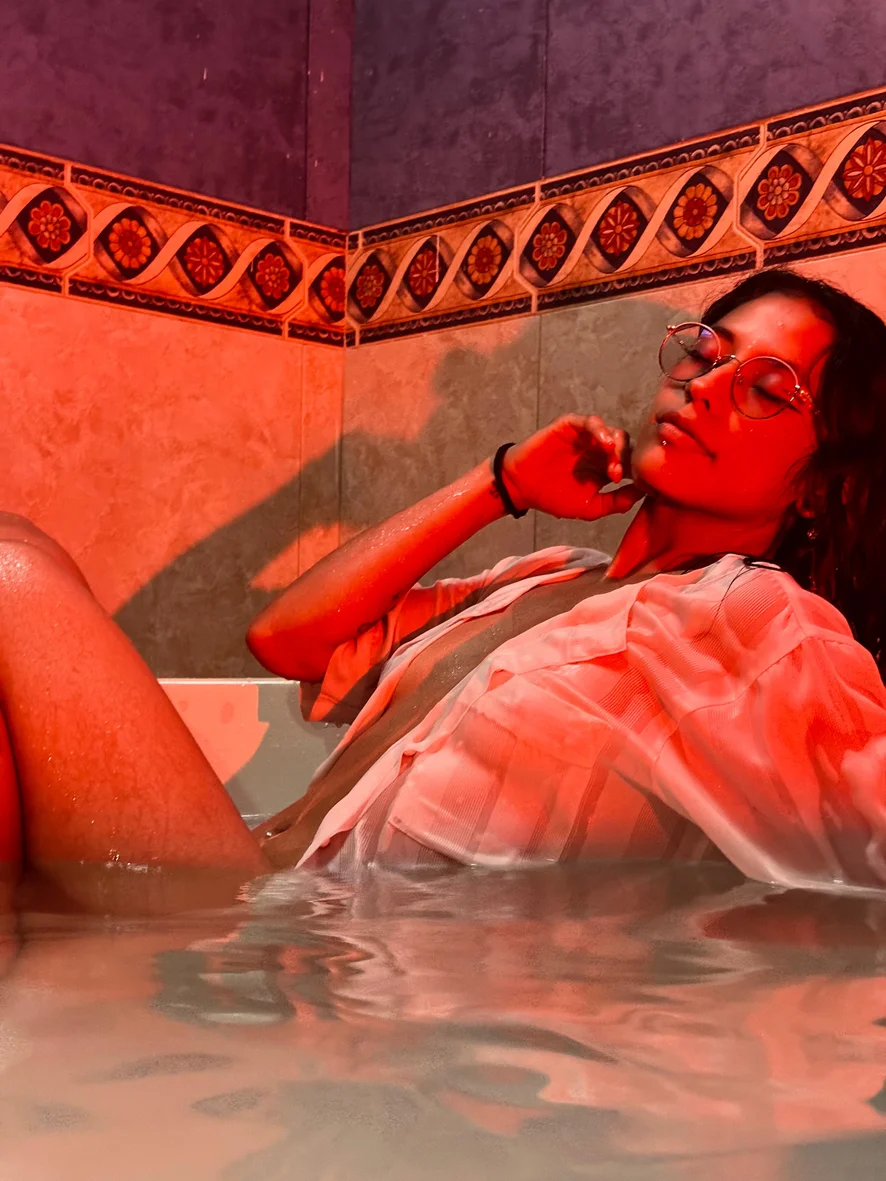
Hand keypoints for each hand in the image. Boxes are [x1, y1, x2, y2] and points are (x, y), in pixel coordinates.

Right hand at [501, 414, 643, 520]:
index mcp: (607, 469)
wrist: (522, 487)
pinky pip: (591, 421)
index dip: (640, 473)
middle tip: (616, 477)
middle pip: (627, 448)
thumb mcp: (589, 508)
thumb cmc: (554, 497)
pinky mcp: (571, 426)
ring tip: (611, 458)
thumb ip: (616, 502)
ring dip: (616, 446)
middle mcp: (600, 451)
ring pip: (613, 433)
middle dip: (626, 461)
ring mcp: (587, 437)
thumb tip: (642, 493)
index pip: (633, 465)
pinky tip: (604, 443)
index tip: (640, 486)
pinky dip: (600, 429)